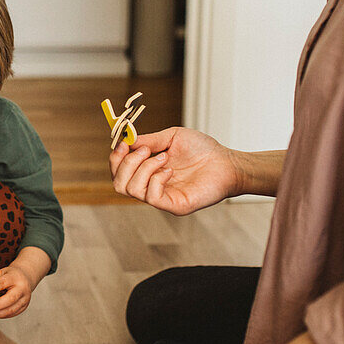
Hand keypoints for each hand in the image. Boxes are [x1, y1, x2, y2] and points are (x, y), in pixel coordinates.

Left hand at [0, 265, 33, 318]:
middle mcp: (22, 289)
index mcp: (15, 277)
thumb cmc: (12, 275)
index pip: (2, 284)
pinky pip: (10, 314)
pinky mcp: (23, 307)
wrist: (26, 278)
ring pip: (10, 310)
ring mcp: (24, 299)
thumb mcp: (2, 272)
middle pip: (9, 300)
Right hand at [110, 127, 237, 214]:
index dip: (116, 157)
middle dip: (127, 163)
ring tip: (165, 158)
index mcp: (147, 171)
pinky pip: (151, 196)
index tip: (124, 143)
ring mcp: (161, 198)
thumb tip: (127, 140)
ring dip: (144, 168)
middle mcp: (150, 186)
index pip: (118, 171)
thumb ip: (149, 140)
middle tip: (146, 150)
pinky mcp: (173, 206)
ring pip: (132, 190)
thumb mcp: (172, 137)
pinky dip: (156, 179)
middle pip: (118, 184)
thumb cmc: (202, 149)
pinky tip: (170, 170)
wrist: (227, 162)